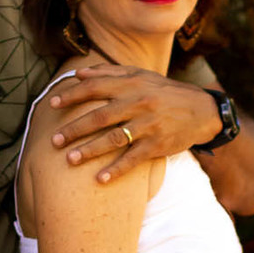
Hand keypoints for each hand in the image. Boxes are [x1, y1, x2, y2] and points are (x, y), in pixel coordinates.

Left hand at [49, 63, 219, 183]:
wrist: (201, 110)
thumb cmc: (164, 92)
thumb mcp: (140, 76)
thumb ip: (109, 73)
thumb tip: (78, 73)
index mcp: (131, 85)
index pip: (95, 87)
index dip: (72, 96)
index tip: (52, 104)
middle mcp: (138, 103)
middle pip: (99, 116)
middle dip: (74, 129)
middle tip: (54, 141)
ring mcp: (148, 125)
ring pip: (113, 139)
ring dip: (89, 150)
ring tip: (69, 160)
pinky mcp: (157, 145)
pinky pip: (133, 159)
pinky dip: (116, 170)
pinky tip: (100, 179)